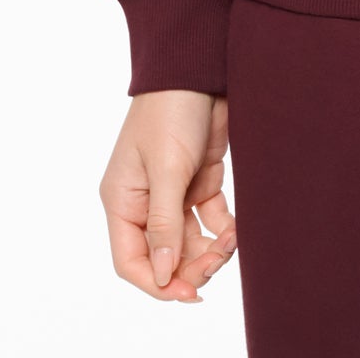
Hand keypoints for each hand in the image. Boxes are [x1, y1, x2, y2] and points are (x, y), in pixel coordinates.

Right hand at [100, 89, 237, 301]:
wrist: (200, 66)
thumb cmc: (171, 111)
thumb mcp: (166, 168)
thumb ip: (165, 223)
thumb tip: (164, 274)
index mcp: (123, 200)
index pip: (131, 259)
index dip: (157, 282)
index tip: (188, 292)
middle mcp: (144, 201)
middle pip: (164, 254)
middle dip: (190, 266)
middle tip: (217, 263)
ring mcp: (173, 191)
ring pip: (189, 241)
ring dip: (210, 250)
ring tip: (231, 243)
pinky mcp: (199, 179)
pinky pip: (209, 218)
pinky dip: (223, 229)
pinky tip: (237, 230)